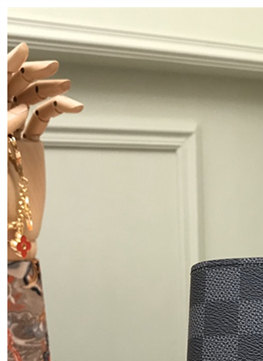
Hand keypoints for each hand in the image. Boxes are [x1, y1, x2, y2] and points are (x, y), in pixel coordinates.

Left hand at [7, 41, 82, 259]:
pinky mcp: (31, 144)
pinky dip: (59, 110)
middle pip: (12, 87)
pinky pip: (45, 119)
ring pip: (30, 99)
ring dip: (48, 90)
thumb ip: (3, 131)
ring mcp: (13, 131)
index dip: (7, 66)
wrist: (11, 225)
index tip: (24, 50)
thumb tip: (20, 110)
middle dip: (32, 74)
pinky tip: (73, 107)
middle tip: (53, 68)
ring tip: (68, 86)